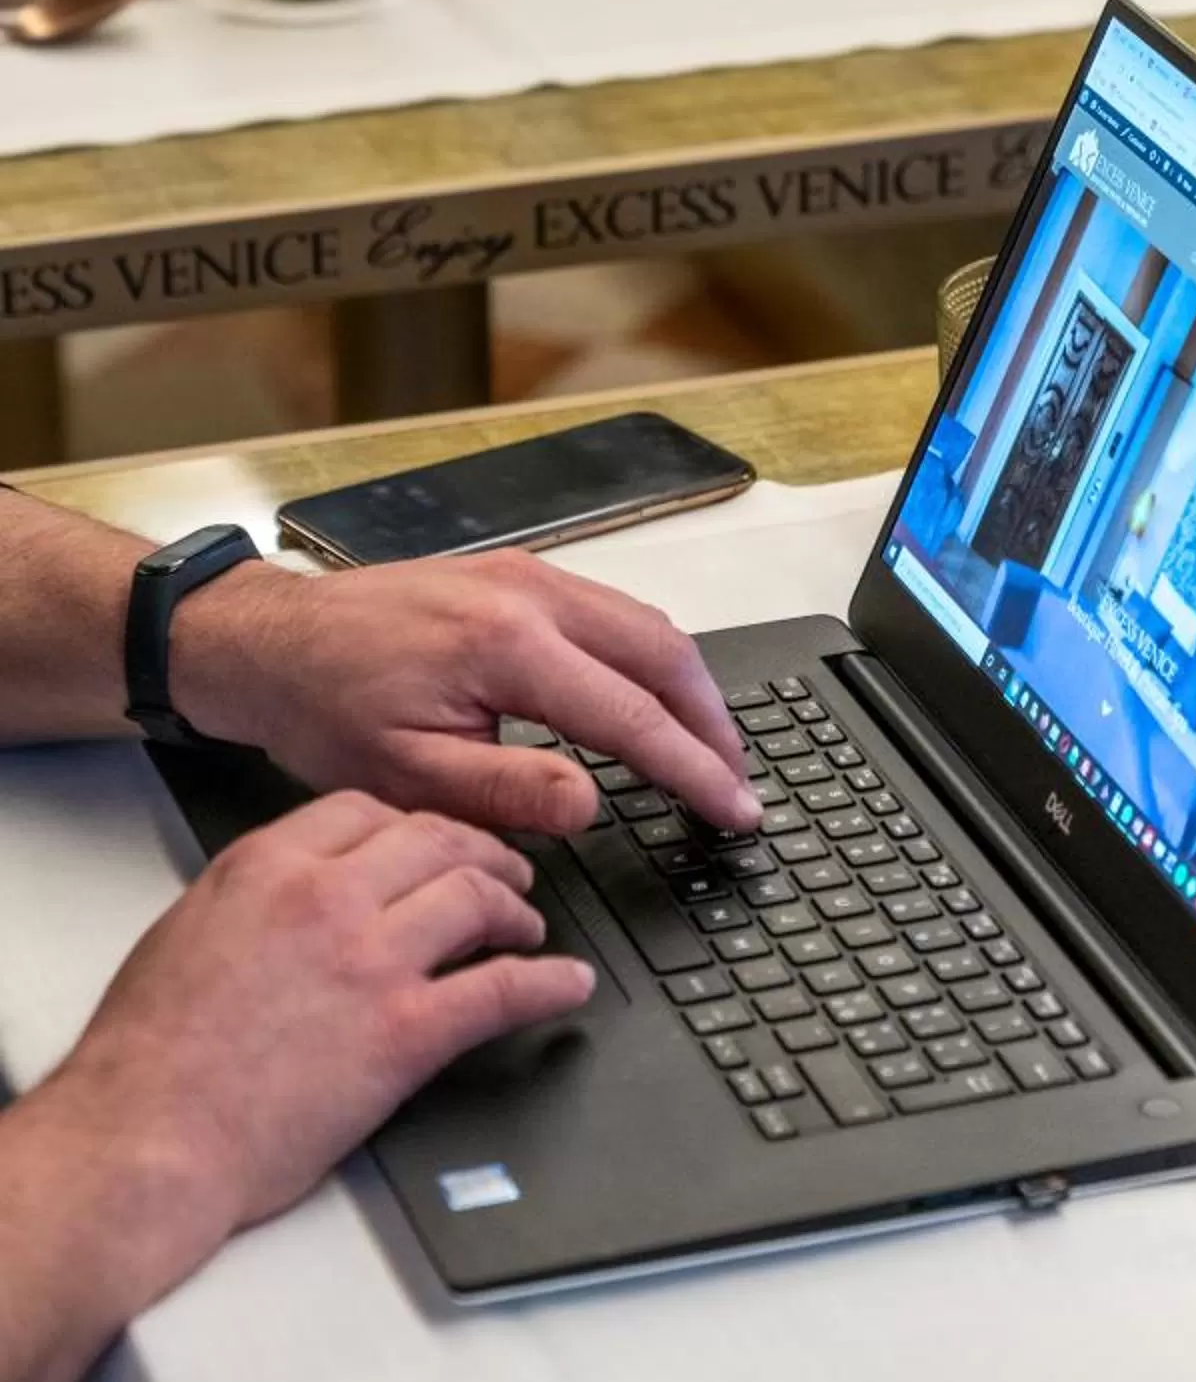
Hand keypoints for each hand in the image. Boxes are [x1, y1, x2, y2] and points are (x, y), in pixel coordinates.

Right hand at [41, 793, 594, 1291]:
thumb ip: (252, 899)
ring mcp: (371, 961)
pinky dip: (548, 983)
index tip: (433, 841)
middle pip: (437, 840)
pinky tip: (566, 984)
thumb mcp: (186, 934)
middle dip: (482, 852)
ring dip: (517, 909)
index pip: (368, 811)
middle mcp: (325, 898)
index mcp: (266, 867)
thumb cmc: (146, 1059)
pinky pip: (501, 991)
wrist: (143, 1140)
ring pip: (477, 899)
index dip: (414, 824)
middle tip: (504, 872)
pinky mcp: (405, 1033)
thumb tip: (294, 898)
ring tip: (529, 925)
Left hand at [175, 548, 755, 839]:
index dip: (694, 771)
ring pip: (649, 624)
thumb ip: (505, 792)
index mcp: (506, 648)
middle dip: (715, 724)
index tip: (732, 809)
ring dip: (692, 688)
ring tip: (711, 748)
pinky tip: (658, 697)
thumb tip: (590, 804)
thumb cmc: (324, 707)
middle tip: (739, 783)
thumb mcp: (404, 775)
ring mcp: (530, 574)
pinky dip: (654, 658)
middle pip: (665, 654)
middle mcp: (530, 596)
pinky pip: (615, 609)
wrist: (271, 641)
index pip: (633, 718)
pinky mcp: (521, 572)